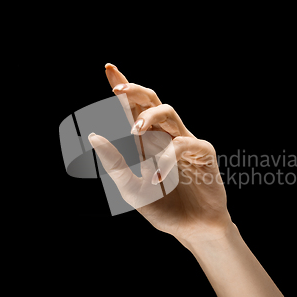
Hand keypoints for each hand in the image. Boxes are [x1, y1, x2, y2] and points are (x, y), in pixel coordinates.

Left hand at [88, 63, 231, 245]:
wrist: (192, 229)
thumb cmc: (162, 207)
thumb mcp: (130, 188)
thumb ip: (114, 163)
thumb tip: (94, 135)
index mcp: (147, 142)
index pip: (133, 108)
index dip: (123, 87)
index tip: (108, 68)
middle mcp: (164, 137)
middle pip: (152, 101)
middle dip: (136, 91)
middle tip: (119, 90)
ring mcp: (185, 142)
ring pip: (169, 113)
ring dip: (150, 117)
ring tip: (134, 132)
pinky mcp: (203, 152)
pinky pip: (184, 144)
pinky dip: (167, 158)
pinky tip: (157, 177)